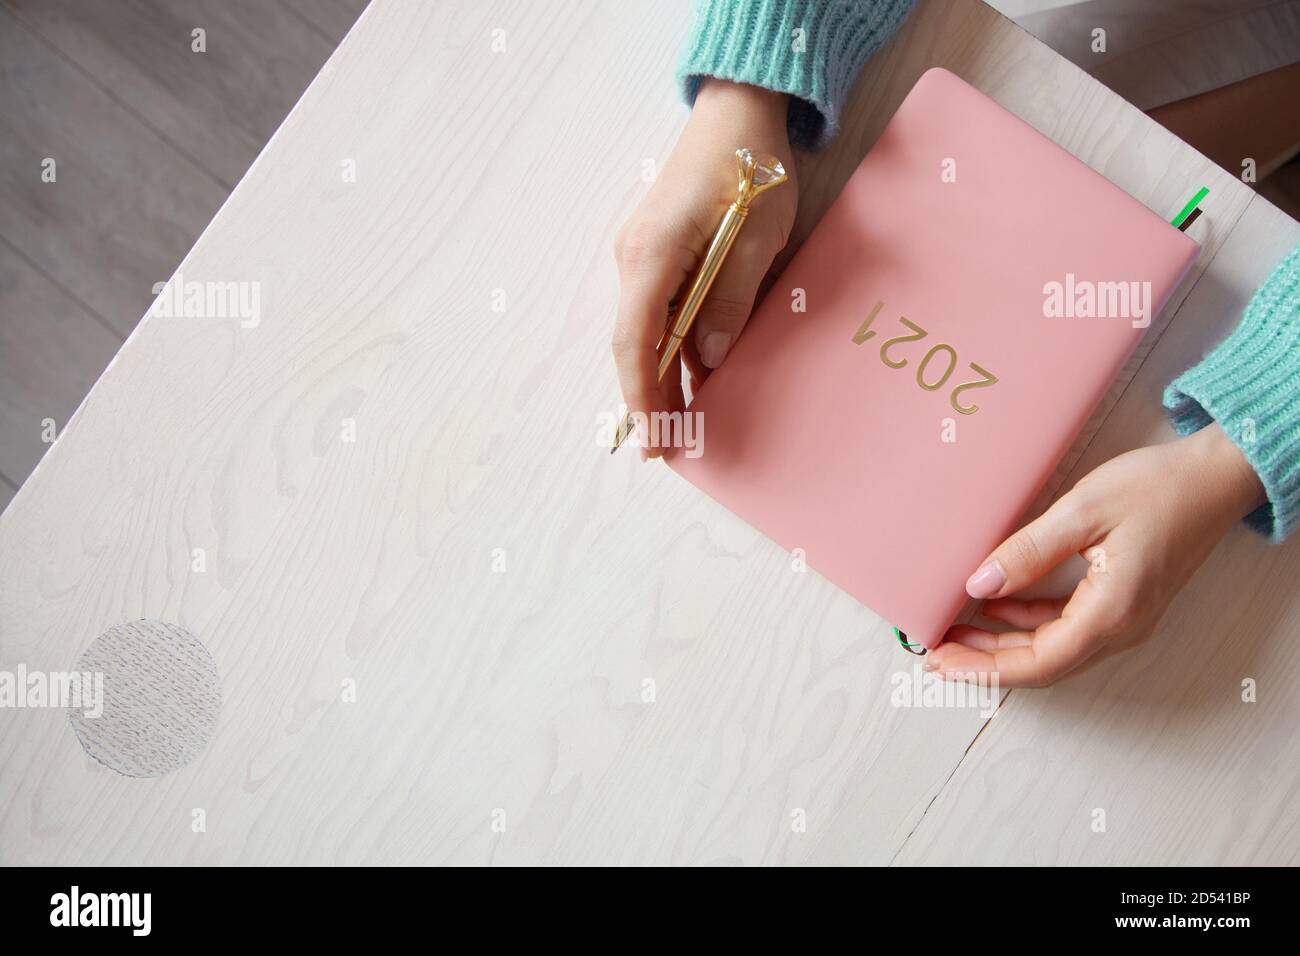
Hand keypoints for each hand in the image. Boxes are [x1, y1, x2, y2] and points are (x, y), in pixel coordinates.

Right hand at [611, 79, 796, 458]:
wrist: (737, 113)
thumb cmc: (751, 167)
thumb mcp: (755, 236)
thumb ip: (730, 297)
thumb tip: (709, 355)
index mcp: (653, 254)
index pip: (634, 340)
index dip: (641, 394)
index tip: (651, 436)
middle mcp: (635, 259)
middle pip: (634, 344)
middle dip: (648, 398)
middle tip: (667, 449)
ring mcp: (643, 257)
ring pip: (646, 331)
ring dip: (662, 376)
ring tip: (684, 424)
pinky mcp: (659, 255)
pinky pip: (660, 312)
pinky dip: (673, 347)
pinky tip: (695, 377)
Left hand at [927, 423, 1265, 686]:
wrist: (1216, 478)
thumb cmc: (1157, 488)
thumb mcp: (1082, 512)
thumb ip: (1028, 551)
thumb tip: (979, 586)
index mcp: (1111, 612)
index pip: (1039, 661)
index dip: (985, 668)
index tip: (942, 662)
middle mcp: (1120, 627)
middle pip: (1043, 663)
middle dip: (986, 663)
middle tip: (935, 655)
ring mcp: (1124, 618)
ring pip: (1053, 647)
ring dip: (1004, 645)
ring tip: (955, 634)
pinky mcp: (1121, 602)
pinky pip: (1067, 627)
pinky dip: (1028, 623)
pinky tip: (997, 607)